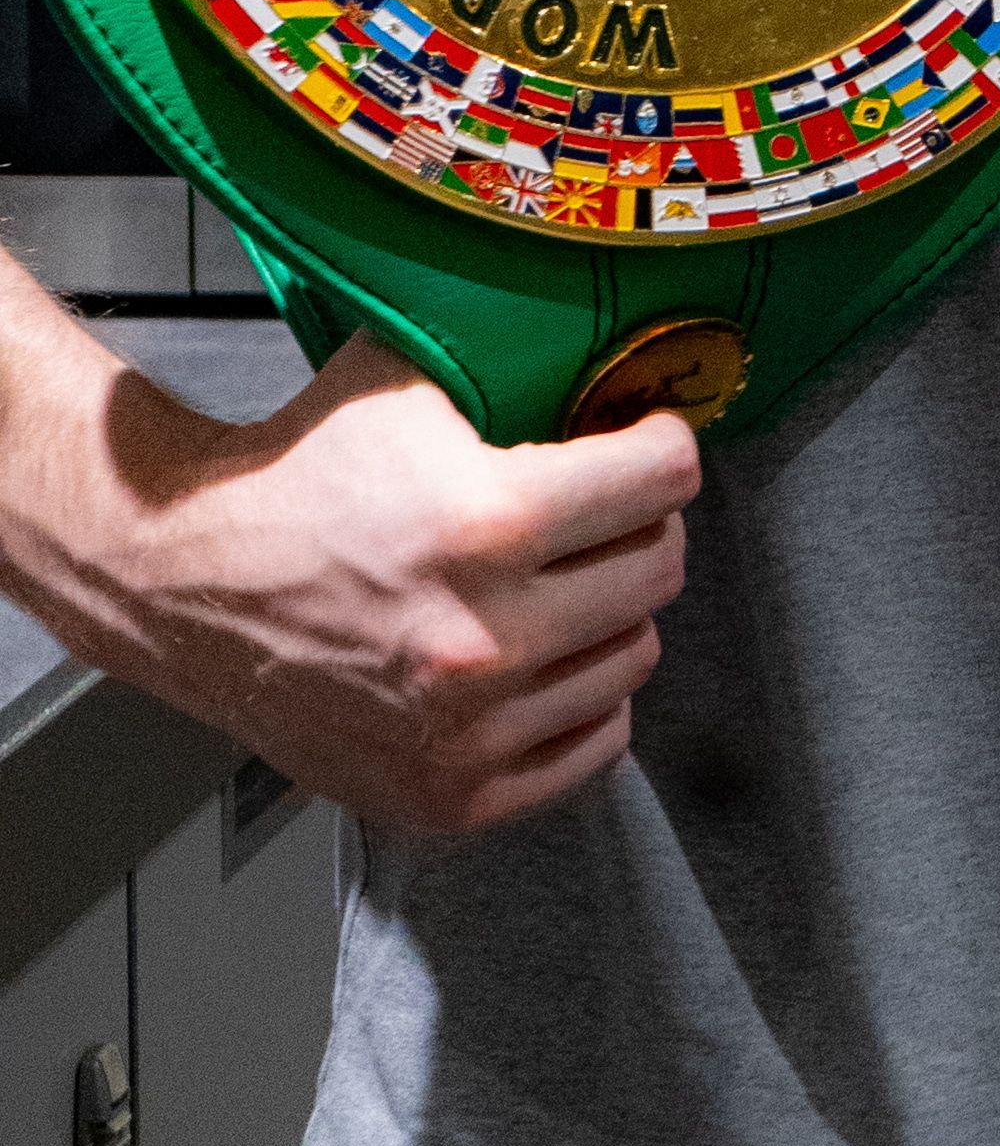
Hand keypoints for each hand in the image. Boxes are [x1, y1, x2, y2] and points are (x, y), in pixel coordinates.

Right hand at [31, 329, 697, 831]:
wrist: (188, 583)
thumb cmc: (302, 475)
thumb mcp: (409, 382)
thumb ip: (516, 366)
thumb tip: (619, 350)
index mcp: (489, 521)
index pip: (665, 479)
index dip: (662, 447)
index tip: (648, 445)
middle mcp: (486, 636)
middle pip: (660, 571)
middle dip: (640, 528)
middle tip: (603, 515)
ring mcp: (467, 729)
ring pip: (633, 659)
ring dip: (606, 616)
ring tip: (553, 587)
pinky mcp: (448, 795)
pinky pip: (592, 749)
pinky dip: (582, 703)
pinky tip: (544, 662)